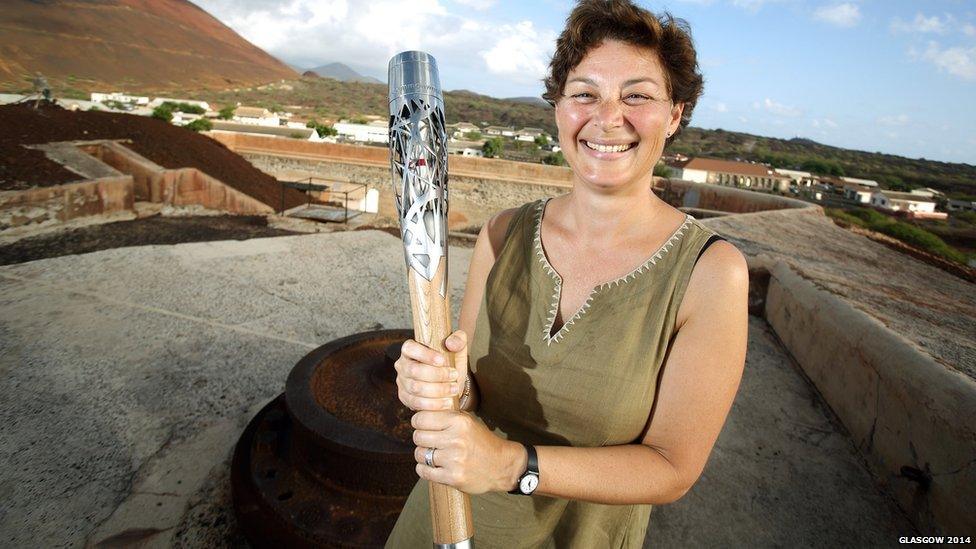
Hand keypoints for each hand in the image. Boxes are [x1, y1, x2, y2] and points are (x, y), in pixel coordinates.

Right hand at [395, 330, 467, 411]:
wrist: (450, 383)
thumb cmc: (450, 362)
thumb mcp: (458, 349)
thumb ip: (458, 340)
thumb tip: (450, 343)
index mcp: (410, 349)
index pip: (410, 348)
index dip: (424, 354)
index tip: (442, 360)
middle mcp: (402, 365)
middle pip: (414, 370)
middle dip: (437, 375)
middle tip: (454, 376)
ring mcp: (402, 382)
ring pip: (416, 388)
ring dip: (438, 390)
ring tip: (454, 389)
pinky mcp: (405, 397)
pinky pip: (416, 402)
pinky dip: (433, 404)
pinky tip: (447, 402)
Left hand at [411, 410, 526, 494]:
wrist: (503, 465)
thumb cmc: (482, 442)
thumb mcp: (468, 422)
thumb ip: (446, 416)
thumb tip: (420, 412)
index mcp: (459, 422)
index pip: (421, 418)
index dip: (419, 422)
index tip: (422, 425)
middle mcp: (456, 439)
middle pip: (418, 436)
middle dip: (421, 438)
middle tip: (429, 441)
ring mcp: (454, 460)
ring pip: (420, 454)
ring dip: (423, 454)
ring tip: (433, 454)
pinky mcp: (453, 477)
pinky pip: (424, 471)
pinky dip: (424, 469)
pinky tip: (433, 466)